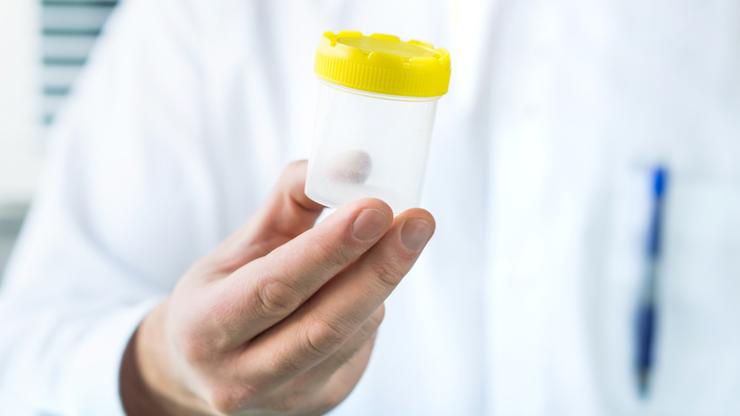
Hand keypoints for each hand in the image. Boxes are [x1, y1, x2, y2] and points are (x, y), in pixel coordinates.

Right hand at [120, 161, 434, 414]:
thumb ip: (292, 201)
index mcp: (205, 328)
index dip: (329, 249)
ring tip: (389, 240)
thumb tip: (354, 164)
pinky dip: (369, 307)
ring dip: (378, 283)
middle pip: (324, 323)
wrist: (205, 367)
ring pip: (350, 336)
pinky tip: (366, 283)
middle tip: (419, 221)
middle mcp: (239, 377)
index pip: (276, 286)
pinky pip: (358, 349)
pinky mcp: (316, 405)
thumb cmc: (223, 293)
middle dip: (379, 268)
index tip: (376, 207)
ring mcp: (282, 401)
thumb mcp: (240, 245)